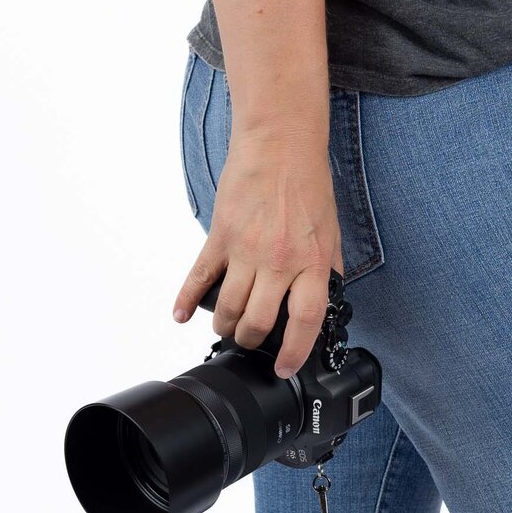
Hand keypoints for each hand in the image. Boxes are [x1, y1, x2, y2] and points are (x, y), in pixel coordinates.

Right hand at [172, 128, 343, 379]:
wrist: (279, 144)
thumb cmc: (307, 184)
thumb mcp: (330, 231)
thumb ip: (326, 268)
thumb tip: (325, 300)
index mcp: (311, 261)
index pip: (305, 320)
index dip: (294, 351)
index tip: (284, 368)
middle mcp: (279, 260)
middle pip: (258, 320)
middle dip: (250, 340)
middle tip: (249, 341)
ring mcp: (246, 249)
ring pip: (227, 306)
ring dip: (224, 324)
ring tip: (226, 326)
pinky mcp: (220, 235)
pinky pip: (199, 275)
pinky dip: (186, 299)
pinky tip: (181, 315)